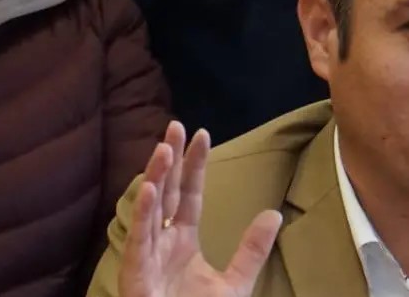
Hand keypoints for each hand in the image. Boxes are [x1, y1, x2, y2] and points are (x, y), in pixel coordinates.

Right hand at [118, 121, 283, 296]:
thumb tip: (272, 214)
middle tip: (174, 126)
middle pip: (166, 193)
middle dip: (169, 160)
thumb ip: (251, 250)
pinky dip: (142, 216)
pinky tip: (149, 190)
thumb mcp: (235, 284)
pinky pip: (138, 242)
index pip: (188, 195)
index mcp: (182, 243)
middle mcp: (162, 244)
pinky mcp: (135, 276)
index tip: (201, 134)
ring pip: (149, 211)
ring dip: (155, 179)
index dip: (193, 165)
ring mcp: (146, 258)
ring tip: (163, 148)